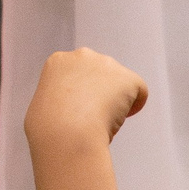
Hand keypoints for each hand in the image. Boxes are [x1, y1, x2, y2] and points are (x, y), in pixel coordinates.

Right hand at [25, 48, 148, 150]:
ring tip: (101, 120)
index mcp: (59, 62)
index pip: (79, 74)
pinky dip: (135, 106)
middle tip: (92, 118)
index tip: (79, 111)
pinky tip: (120, 118)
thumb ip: (65, 99)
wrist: (65, 133)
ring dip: (115, 101)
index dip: (82, 94)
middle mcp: (83, 56)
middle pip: (101, 75)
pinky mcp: (127, 78)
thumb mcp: (49, 107)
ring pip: (119, 84)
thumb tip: (79, 111)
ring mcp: (106, 64)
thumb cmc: (52, 130)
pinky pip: (139, 92)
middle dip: (101, 94)